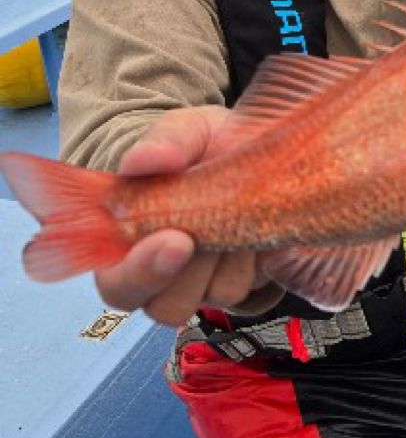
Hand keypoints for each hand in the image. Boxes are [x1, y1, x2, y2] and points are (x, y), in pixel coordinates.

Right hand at [95, 107, 270, 327]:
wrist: (253, 145)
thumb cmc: (203, 144)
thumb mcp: (184, 130)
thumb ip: (164, 142)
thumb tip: (143, 160)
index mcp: (129, 245)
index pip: (117, 284)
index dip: (138, 272)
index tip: (172, 238)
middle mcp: (166, 274)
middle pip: (164, 306)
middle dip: (186, 273)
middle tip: (200, 235)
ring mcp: (208, 281)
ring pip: (214, 296)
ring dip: (226, 259)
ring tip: (234, 214)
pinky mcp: (245, 278)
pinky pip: (252, 285)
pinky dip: (255, 256)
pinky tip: (255, 223)